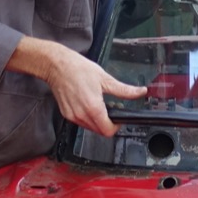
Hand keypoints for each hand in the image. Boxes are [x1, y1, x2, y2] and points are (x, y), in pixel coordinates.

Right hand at [6, 37, 147, 136]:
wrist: (57, 65)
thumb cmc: (78, 69)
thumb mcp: (105, 79)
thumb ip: (124, 90)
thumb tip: (140, 92)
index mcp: (93, 108)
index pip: (108, 131)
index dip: (117, 126)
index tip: (119, 118)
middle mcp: (81, 115)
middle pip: (100, 131)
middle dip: (108, 123)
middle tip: (111, 108)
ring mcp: (72, 116)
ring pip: (90, 128)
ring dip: (97, 121)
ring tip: (99, 104)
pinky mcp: (66, 114)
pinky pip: (81, 122)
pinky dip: (87, 117)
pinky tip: (88, 103)